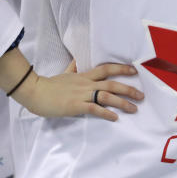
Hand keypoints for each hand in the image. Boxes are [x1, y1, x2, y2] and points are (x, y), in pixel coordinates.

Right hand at [14, 60, 144, 120]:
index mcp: (84, 75)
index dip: (121, 68)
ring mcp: (82, 94)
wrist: (35, 91)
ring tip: (134, 108)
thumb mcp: (64, 73)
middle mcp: (86, 83)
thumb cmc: (49, 84)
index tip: (134, 70)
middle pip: (112, 83)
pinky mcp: (76, 106)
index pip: (106, 68)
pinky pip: (94, 108)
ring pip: (107, 95)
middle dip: (129, 89)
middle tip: (141, 95)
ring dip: (123, 102)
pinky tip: (115, 117)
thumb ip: (73, 68)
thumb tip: (75, 60)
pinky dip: (106, 113)